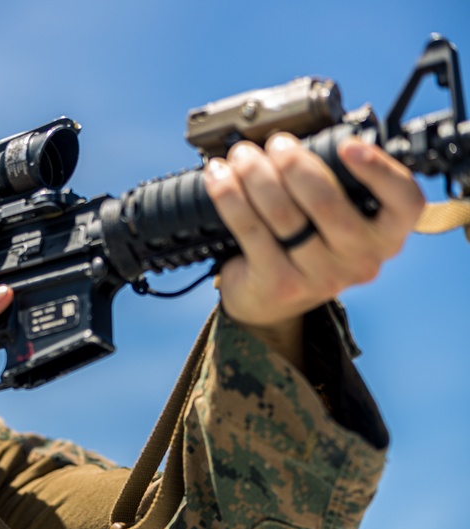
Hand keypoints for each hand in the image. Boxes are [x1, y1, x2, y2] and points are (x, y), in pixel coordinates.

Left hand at [203, 133, 423, 361]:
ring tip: (241, 156)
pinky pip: (250, 229)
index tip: (347, 145)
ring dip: (256, 175)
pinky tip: (219, 177)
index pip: (404, 201)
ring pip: (284, 214)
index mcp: (386, 234)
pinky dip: (230, 197)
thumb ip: (333, 181)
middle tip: (275, 144)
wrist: (270, 300)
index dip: (379, 169)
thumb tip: (298, 135)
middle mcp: (361, 258)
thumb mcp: (333, 217)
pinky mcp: (279, 283)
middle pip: (327, 203)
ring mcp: (321, 276)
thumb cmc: (305, 242)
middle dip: (294, 164)